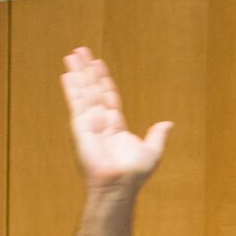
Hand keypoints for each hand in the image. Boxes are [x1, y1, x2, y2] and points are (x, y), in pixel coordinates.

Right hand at [61, 47, 170, 192]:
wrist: (119, 184)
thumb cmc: (134, 174)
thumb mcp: (152, 152)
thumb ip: (157, 136)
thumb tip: (168, 124)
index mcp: (114, 126)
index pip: (108, 96)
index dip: (103, 79)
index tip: (98, 64)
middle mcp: (100, 122)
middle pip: (93, 89)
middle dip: (87, 70)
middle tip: (81, 51)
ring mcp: (89, 123)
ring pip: (84, 92)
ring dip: (78, 73)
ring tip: (72, 55)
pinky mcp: (80, 127)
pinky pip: (76, 104)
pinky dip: (72, 89)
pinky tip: (67, 74)